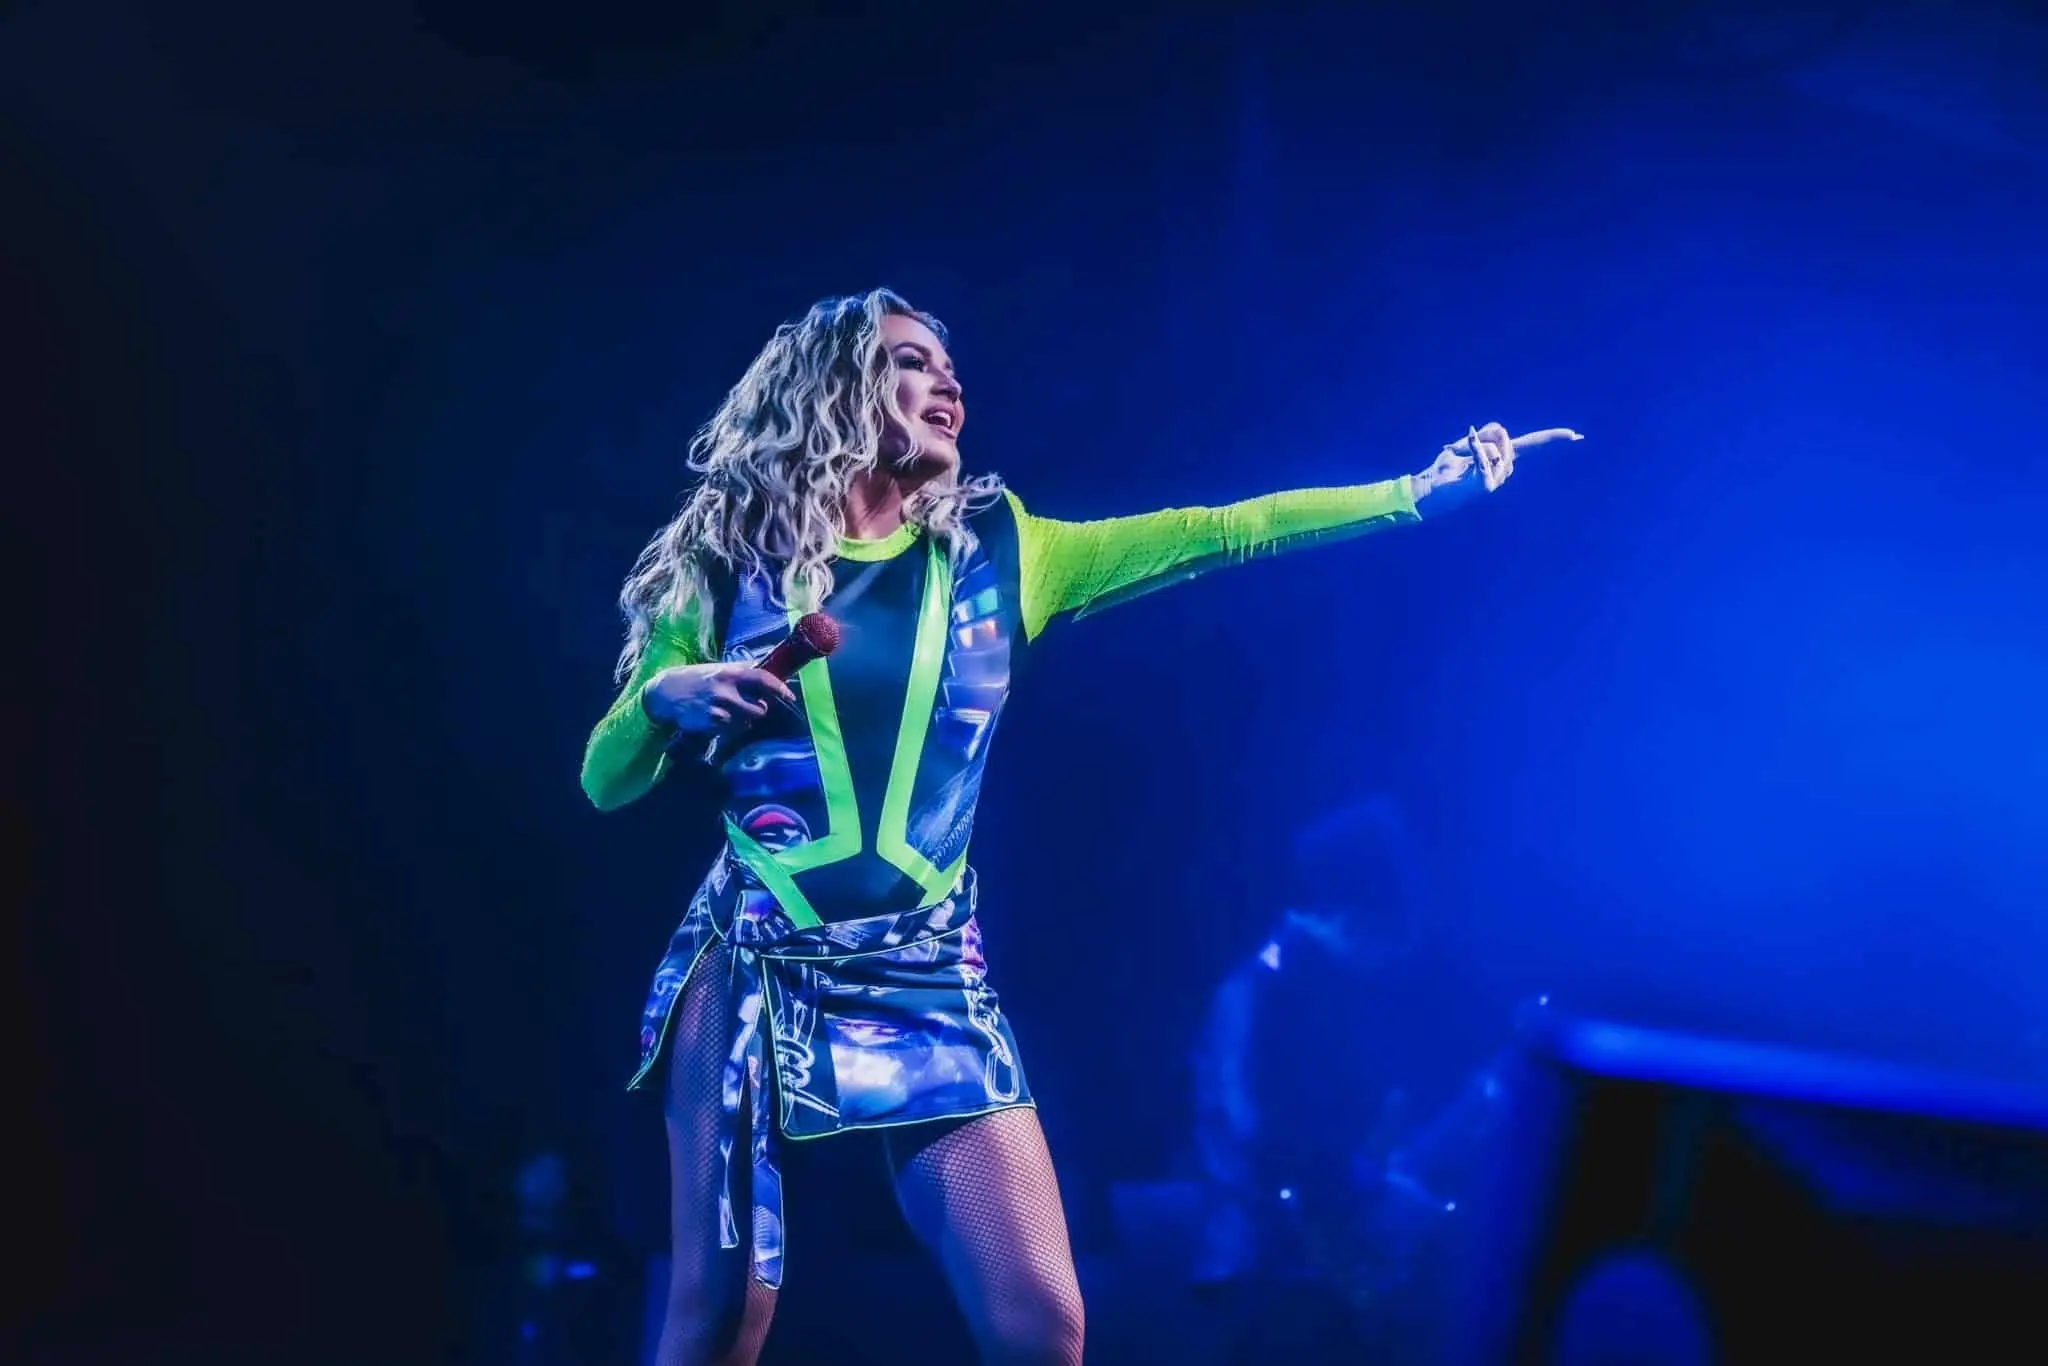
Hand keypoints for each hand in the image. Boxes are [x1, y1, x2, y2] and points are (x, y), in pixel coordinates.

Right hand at [640, 662, 795, 734]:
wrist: (666, 692)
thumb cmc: (697, 679)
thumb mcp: (719, 669)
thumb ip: (742, 672)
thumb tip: (768, 671)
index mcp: (730, 673)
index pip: (762, 679)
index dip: (779, 688)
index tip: (791, 696)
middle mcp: (726, 690)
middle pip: (759, 709)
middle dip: (757, 710)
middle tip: (748, 706)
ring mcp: (718, 708)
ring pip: (745, 722)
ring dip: (742, 720)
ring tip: (727, 711)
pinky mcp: (710, 723)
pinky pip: (730, 730)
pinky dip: (727, 727)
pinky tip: (714, 717)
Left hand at [1410, 422, 1580, 514]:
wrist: (1428, 490)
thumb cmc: (1446, 468)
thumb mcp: (1467, 443)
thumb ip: (1485, 435)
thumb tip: (1501, 433)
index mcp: (1502, 458)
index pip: (1533, 445)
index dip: (1553, 438)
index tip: (1576, 435)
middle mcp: (1504, 470)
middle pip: (1503, 435)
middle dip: (1483, 434)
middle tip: (1461, 445)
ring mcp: (1497, 480)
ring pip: (1493, 446)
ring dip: (1472, 445)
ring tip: (1458, 458)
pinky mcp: (1486, 487)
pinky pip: (1484, 456)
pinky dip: (1474, 447)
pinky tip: (1464, 443)